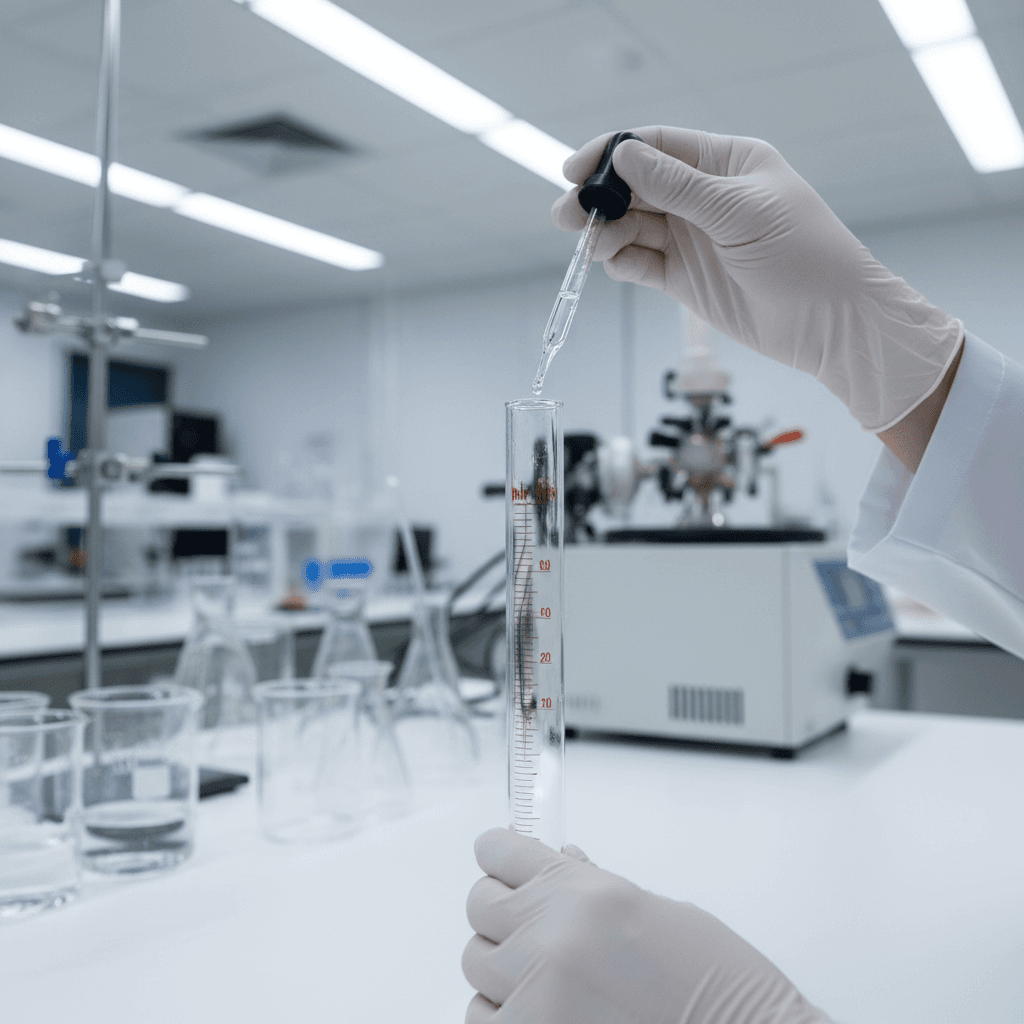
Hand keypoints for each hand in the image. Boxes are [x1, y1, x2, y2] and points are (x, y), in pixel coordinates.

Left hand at [462, 827, 831, 1023]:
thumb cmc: (719, 983)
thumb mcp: (657, 913)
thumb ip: (592, 888)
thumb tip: (557, 865)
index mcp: (583, 892)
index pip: (500, 851)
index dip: (501, 857)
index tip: (501, 863)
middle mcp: (549, 938)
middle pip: (480, 906)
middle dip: (506, 915)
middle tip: (537, 930)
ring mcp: (534, 997)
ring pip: (475, 967)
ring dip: (504, 971)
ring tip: (553, 983)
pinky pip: (481, 1019)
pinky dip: (504, 1016)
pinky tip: (547, 1014)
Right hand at [551, 127, 961, 432]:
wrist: (830, 324)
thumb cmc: (804, 256)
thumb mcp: (738, 212)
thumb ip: (677, 187)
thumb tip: (624, 157)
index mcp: (726, 163)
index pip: (658, 146)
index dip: (614, 154)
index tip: (576, 170)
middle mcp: (705, 197)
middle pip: (638, 187)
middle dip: (600, 198)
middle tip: (566, 214)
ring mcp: (693, 239)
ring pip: (634, 227)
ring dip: (606, 233)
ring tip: (591, 247)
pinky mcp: (685, 279)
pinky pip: (641, 262)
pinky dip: (621, 262)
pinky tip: (613, 264)